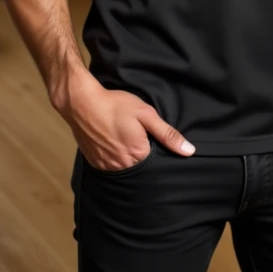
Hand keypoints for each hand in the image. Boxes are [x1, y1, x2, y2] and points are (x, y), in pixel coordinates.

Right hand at [53, 67, 195, 170]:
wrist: (82, 103)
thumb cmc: (115, 105)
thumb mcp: (146, 114)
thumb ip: (167, 134)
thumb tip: (189, 151)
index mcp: (138, 155)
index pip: (156, 161)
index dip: (156, 149)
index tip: (151, 138)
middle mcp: (123, 166)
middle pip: (140, 166)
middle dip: (142, 154)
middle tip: (135, 135)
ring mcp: (107, 166)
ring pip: (125, 168)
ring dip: (127, 157)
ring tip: (124, 139)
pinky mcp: (95, 163)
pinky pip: (110, 166)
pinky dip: (114, 158)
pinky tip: (113, 143)